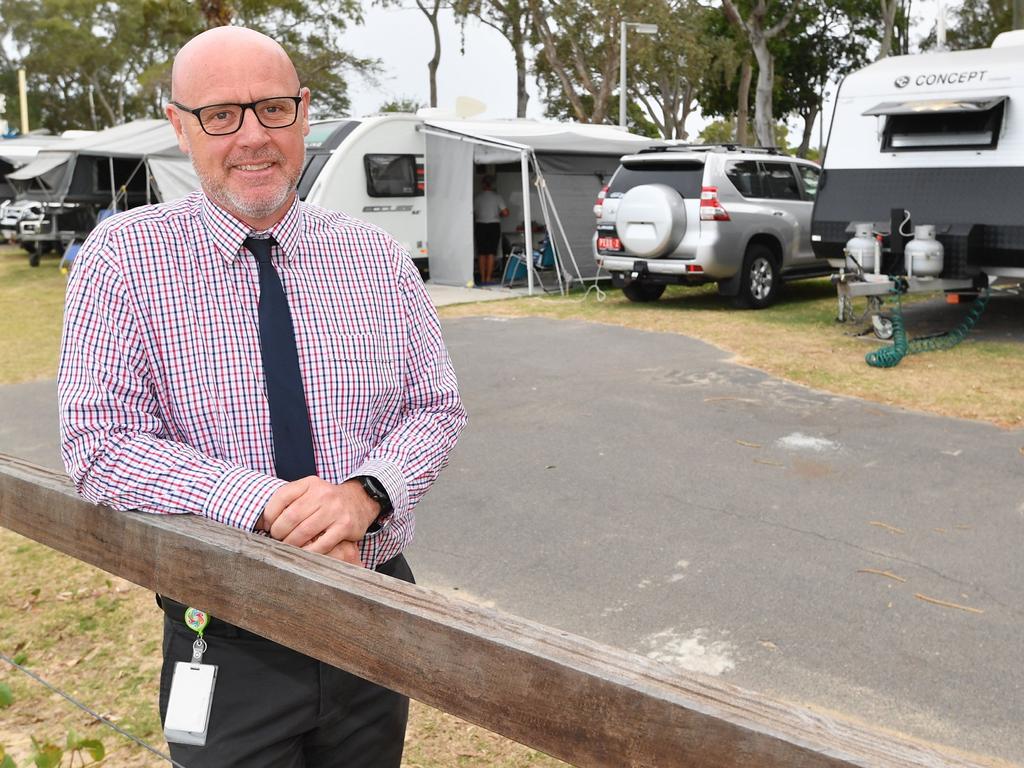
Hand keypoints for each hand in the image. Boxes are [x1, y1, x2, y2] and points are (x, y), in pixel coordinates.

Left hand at [262, 477, 379, 562]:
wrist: (360, 500)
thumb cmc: (328, 500)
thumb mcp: (309, 491)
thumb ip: (288, 502)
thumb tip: (262, 522)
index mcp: (310, 483)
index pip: (281, 497)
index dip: (270, 514)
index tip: (268, 525)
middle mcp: (323, 494)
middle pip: (291, 517)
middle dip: (279, 533)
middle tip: (278, 539)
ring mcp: (335, 510)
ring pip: (304, 532)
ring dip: (291, 544)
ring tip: (289, 547)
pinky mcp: (345, 526)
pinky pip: (321, 544)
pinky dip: (308, 552)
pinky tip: (304, 553)